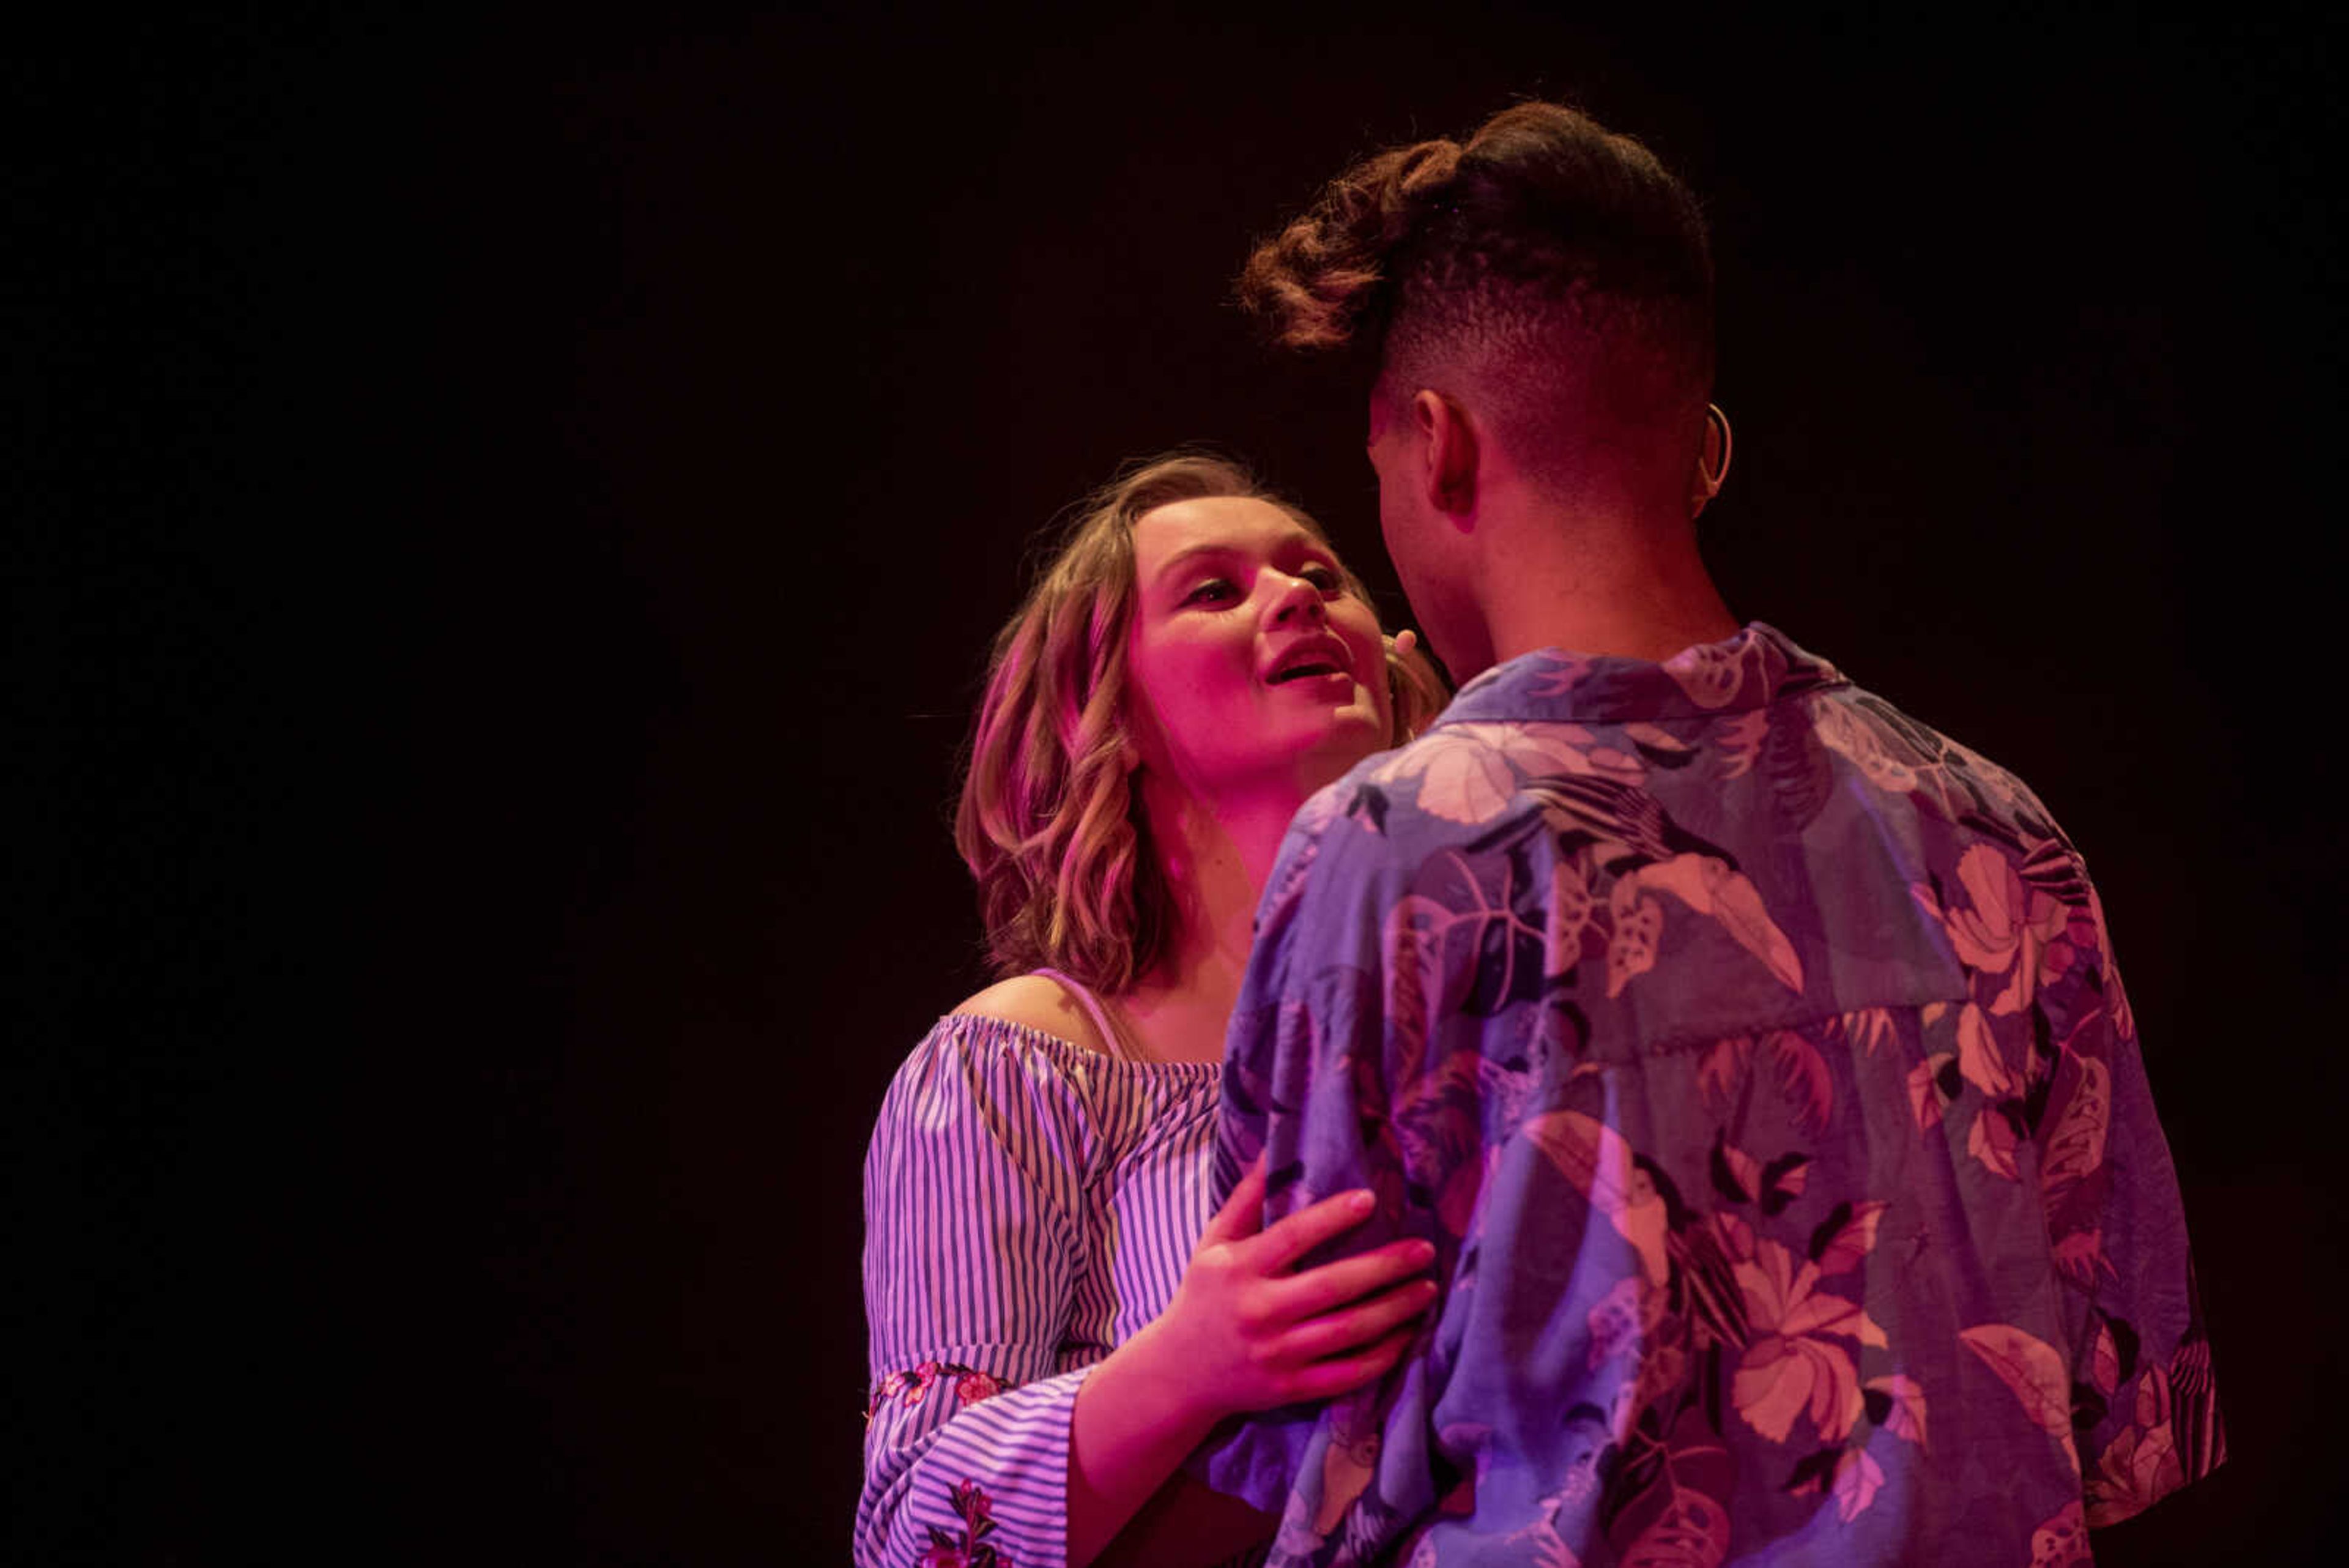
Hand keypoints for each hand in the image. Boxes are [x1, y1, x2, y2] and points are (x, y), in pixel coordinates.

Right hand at [1138, 1156, 1436, 1428]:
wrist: (1178, 1373)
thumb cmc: (1203, 1296)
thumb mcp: (1213, 1243)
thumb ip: (1245, 1199)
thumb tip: (1271, 1147)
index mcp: (1238, 1269)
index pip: (1292, 1237)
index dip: (1333, 1217)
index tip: (1371, 1199)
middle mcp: (1258, 1311)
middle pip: (1332, 1286)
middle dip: (1384, 1267)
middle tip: (1423, 1249)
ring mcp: (1276, 1354)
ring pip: (1348, 1331)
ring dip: (1395, 1309)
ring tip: (1426, 1288)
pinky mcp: (1290, 1388)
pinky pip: (1347, 1373)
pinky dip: (1383, 1356)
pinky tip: (1407, 1334)